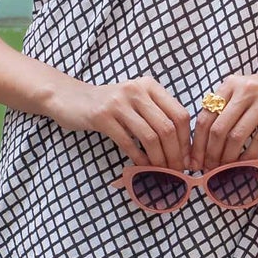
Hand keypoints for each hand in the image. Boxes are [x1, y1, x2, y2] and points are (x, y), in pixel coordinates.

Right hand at [46, 74, 192, 167]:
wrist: (70, 98)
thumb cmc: (107, 105)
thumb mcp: (135, 102)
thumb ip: (155, 116)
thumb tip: (181, 148)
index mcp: (149, 85)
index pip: (179, 114)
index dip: (186, 140)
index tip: (186, 159)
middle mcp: (136, 90)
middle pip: (167, 127)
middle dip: (175, 154)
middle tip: (176, 171)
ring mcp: (119, 102)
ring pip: (150, 137)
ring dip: (159, 160)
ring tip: (161, 172)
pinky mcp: (102, 116)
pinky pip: (128, 143)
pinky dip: (139, 159)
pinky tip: (142, 167)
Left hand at [191, 70, 257, 168]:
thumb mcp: (242, 92)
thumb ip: (223, 109)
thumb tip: (202, 145)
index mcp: (230, 84)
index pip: (206, 116)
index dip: (198, 143)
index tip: (195, 161)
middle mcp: (245, 89)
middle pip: (219, 129)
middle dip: (211, 154)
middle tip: (210, 168)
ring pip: (237, 136)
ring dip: (228, 157)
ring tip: (225, 168)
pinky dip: (249, 155)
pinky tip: (244, 163)